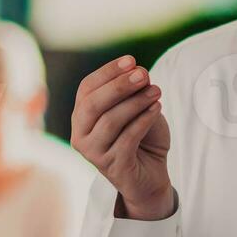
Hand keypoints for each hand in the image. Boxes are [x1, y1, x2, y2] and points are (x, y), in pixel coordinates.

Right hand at [71, 55, 172, 220]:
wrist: (150, 176)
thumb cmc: (141, 139)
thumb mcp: (136, 109)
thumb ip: (133, 93)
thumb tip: (138, 72)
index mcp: (81, 117)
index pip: (87, 88)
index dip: (108, 72)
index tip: (131, 60)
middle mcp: (80, 135)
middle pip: (93, 104)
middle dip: (118, 86)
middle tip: (143, 74)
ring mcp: (94, 154)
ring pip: (110, 121)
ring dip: (135, 102)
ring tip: (156, 91)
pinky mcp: (113, 167)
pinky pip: (127, 139)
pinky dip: (143, 120)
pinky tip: (157, 108)